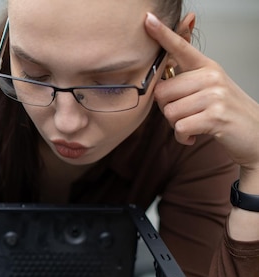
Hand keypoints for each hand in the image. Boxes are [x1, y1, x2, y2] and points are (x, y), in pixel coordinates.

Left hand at [145, 13, 258, 176]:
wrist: (255, 133)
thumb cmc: (224, 110)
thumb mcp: (208, 86)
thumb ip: (186, 74)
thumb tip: (172, 55)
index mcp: (206, 66)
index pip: (180, 47)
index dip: (163, 34)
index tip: (148, 20)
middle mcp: (210, 76)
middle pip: (161, 92)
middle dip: (167, 109)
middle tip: (187, 113)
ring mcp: (214, 95)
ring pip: (169, 112)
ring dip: (176, 125)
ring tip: (194, 123)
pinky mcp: (215, 115)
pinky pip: (179, 128)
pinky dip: (182, 137)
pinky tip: (194, 135)